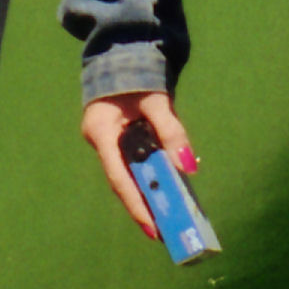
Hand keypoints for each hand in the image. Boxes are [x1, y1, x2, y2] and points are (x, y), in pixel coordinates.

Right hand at [80, 87, 196, 236]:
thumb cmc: (136, 75)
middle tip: (164, 233)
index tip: (153, 228)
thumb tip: (188, 165)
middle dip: (143, 207)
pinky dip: (149, 179)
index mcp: (101, 131)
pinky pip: (133, 165)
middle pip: (123, 182)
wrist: (123, 55)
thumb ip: (172, 131)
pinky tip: (166, 193)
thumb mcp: (157, 101)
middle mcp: (100, 142)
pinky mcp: (117, 142)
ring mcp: (107, 143)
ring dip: (147, 196)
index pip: (118, 177)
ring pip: (128, 176)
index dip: (136, 204)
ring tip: (169, 220)